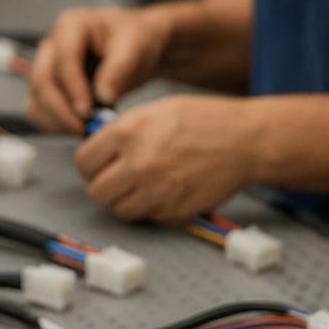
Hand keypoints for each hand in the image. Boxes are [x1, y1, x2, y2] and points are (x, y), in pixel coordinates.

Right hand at [27, 6, 174, 133]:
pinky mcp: (49, 87)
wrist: (135, 48)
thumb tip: (103, 96)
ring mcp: (47, 66)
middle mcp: (52, 45)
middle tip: (84, 128)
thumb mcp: (134, 47)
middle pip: (42, 80)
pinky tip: (76, 130)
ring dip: (56, 120)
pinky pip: (38, 109)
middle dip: (61, 110)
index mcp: (71, 26)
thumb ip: (119, 69)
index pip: (63, 59)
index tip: (87, 111)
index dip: (73, 88)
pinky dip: (53, 124)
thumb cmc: (134, 39)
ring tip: (84, 131)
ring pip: (36, 97)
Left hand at [73, 94, 256, 223]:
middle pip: (97, 192)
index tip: (101, 164)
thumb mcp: (156, 111)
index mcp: (128, 133)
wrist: (244, 141)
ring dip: (128, 201)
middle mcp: (138, 164)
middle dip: (106, 185)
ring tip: (144, 186)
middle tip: (121, 178)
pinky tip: (168, 191)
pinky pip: (149, 218)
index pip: (84, 162)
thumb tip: (101, 149)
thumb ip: (124, 131)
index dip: (92, 163)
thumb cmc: (207, 121)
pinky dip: (154, 209)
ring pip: (120, 210)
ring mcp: (156, 192)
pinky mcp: (174, 211)